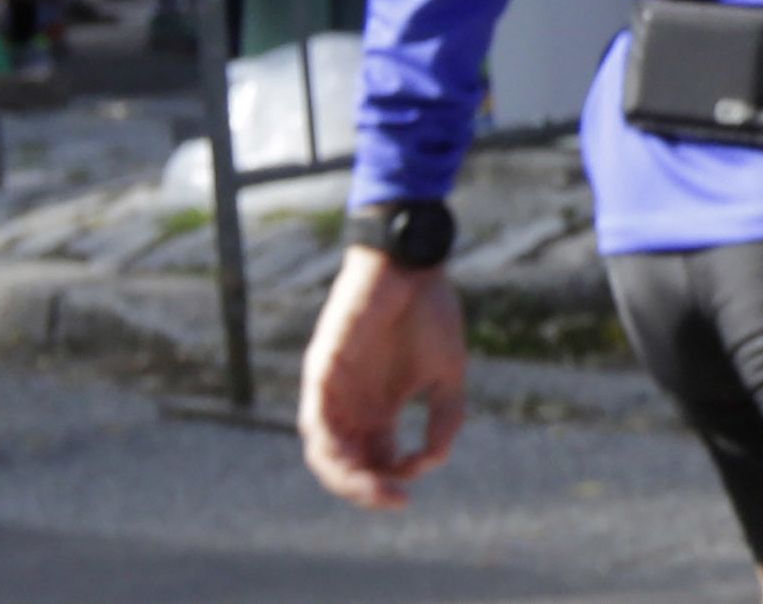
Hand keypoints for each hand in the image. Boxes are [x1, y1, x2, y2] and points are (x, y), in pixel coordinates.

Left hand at [297, 252, 466, 508]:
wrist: (411, 264)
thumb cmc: (428, 312)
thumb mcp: (448, 374)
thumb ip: (445, 419)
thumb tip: (433, 461)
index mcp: (378, 409)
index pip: (373, 461)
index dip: (391, 480)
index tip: (418, 478)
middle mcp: (351, 406)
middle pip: (345, 464)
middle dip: (366, 489)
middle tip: (394, 498)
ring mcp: (332, 389)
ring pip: (324, 449)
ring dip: (344, 474)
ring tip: (372, 484)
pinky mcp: (321, 369)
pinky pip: (314, 415)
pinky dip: (328, 440)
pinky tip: (349, 454)